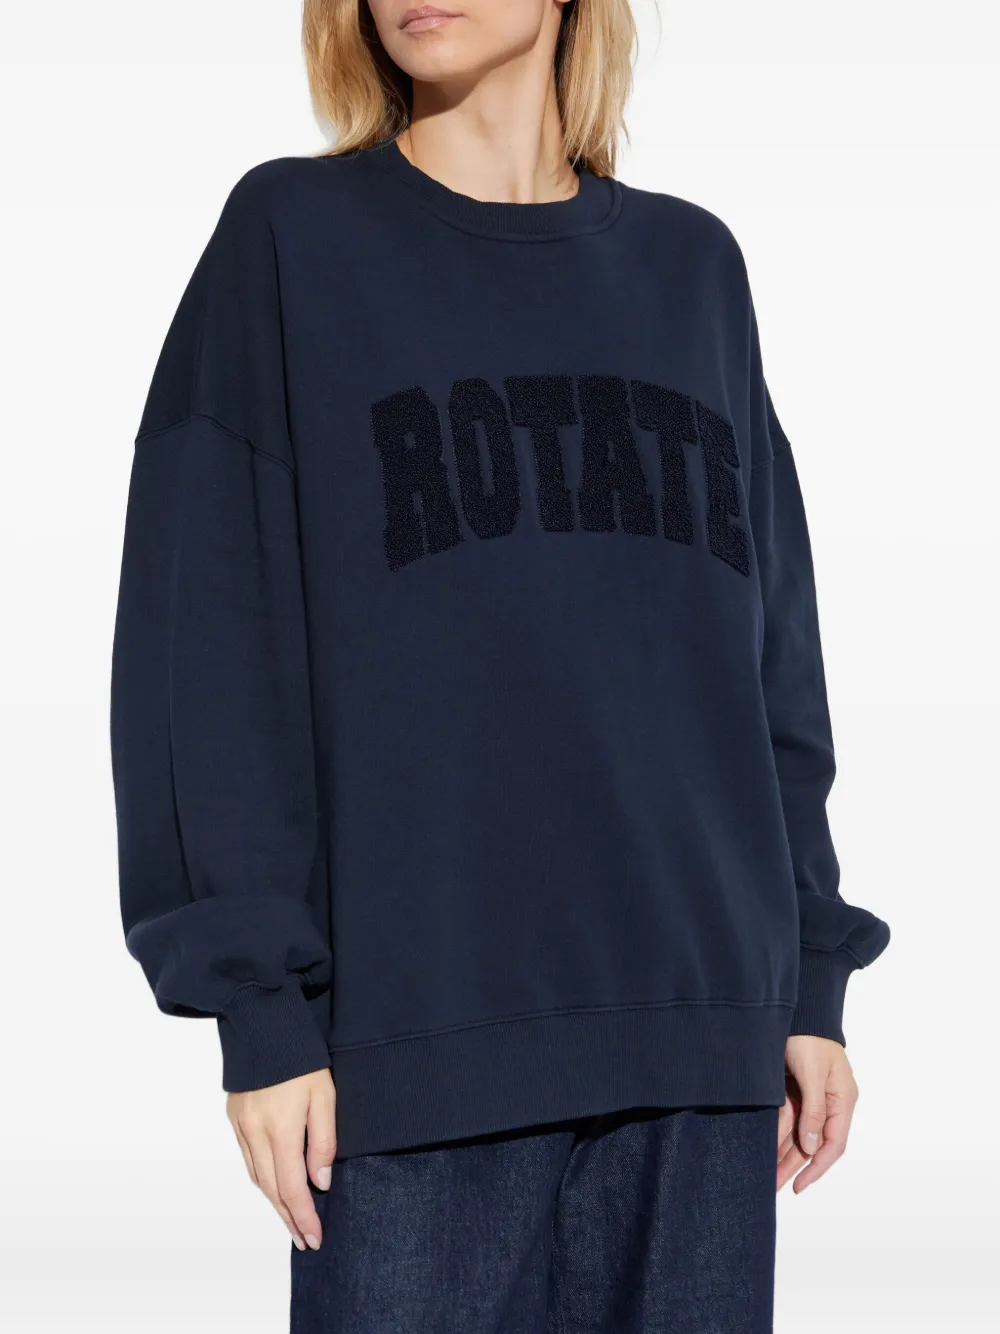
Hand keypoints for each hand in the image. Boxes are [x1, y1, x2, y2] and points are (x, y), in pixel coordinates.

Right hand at [226, 1068, 336, 1249]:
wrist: (261, 1022)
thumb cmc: (300, 1055)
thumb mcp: (324, 1094)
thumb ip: (323, 1140)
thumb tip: (320, 1181)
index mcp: (280, 1129)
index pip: (292, 1188)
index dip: (303, 1216)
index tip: (315, 1237)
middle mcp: (255, 1133)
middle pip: (272, 1189)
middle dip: (289, 1218)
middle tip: (304, 1239)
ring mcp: (241, 1126)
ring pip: (257, 1177)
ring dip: (274, 1202)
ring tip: (291, 1219)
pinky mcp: (234, 1117)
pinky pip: (248, 1159)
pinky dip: (262, 1178)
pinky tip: (273, 1184)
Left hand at [777, 1035, 857, 1192]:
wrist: (798, 1009)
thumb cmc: (809, 1038)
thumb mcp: (813, 1074)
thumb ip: (814, 1111)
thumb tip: (814, 1147)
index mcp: (843, 1101)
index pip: (833, 1145)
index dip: (816, 1169)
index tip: (798, 1186)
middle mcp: (829, 1103)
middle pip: (812, 1143)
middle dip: (793, 1166)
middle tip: (773, 1186)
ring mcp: (811, 1096)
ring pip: (797, 1133)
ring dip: (782, 1153)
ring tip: (765, 1174)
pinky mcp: (794, 1089)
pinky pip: (787, 1118)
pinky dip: (776, 1133)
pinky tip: (765, 1148)